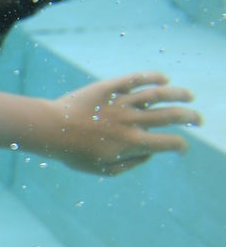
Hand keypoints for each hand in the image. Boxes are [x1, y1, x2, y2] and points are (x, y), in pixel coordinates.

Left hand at [51, 72, 201, 175]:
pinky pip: (135, 79)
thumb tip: (149, 154)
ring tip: (189, 96)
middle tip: (197, 119)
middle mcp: (131, 122)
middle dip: (190, 117)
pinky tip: (163, 78)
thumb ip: (130, 164)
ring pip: (158, 94)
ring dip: (178, 94)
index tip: (181, 148)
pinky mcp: (109, 88)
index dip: (181, 146)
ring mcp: (121, 103)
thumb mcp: (102, 169)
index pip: (169, 143)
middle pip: (172, 116)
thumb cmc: (74, 153)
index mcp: (132, 143)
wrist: (49, 129)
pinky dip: (152, 77)